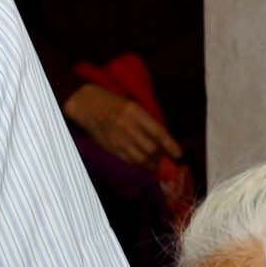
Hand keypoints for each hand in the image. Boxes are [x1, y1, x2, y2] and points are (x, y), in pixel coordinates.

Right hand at [63, 79, 179, 165]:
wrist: (87, 104)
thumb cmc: (113, 102)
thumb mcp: (132, 104)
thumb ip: (146, 120)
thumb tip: (162, 138)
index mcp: (135, 112)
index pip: (158, 132)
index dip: (171, 145)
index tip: (178, 154)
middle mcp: (128, 127)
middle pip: (151, 148)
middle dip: (161, 157)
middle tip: (166, 159)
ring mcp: (118, 139)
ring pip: (140, 158)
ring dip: (151, 163)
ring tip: (156, 164)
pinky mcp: (110, 147)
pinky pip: (128, 159)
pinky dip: (138, 163)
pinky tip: (142, 162)